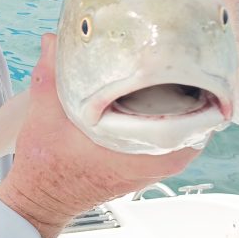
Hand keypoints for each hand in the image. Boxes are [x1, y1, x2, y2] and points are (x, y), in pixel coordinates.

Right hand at [0, 34, 199, 237]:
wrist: (42, 197)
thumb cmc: (47, 167)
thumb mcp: (45, 112)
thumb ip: (53, 72)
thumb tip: (55, 40)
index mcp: (147, 150)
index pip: (196, 110)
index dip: (193, 78)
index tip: (186, 55)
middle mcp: (160, 161)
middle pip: (195, 113)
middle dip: (187, 84)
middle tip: (175, 55)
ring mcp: (157, 164)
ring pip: (185, 125)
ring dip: (177, 100)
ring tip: (163, 71)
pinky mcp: (149, 165)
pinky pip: (171, 135)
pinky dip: (164, 115)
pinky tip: (147, 96)